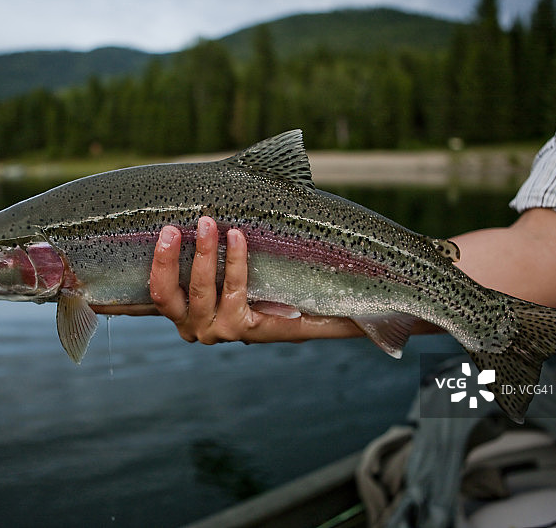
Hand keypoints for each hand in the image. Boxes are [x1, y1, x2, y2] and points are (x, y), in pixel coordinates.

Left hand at [146, 216, 362, 343]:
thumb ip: (351, 317)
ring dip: (171, 260)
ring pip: (171, 295)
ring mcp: (190, 320)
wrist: (264, 306)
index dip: (234, 270)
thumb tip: (399, 333)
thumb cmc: (303, 304)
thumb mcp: (325, 309)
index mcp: (250, 330)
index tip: (238, 234)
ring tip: (176, 226)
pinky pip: (156, 291)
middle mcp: (216, 330)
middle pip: (200, 296)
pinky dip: (158, 264)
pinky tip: (163, 235)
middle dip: (203, 258)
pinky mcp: (173, 307)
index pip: (239, 301)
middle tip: (209, 221)